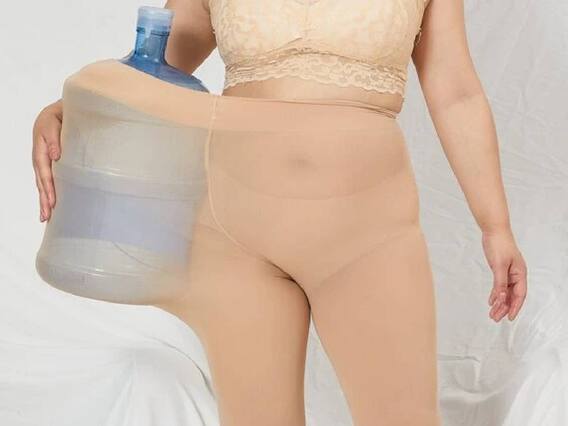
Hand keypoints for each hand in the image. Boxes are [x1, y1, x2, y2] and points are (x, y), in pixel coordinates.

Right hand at [32, 99, 62, 221]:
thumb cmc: (55, 119)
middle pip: (42, 185)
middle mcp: (41, 161)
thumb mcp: (53, 126)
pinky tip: (52, 204)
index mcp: (41, 153)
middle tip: (46, 217)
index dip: (48, 189)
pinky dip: (49, 193)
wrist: (55, 114)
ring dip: (45, 201)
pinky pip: (49, 181)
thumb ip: (55, 140)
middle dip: (44, 201)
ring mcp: (45, 164)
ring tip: (46, 217)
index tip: (52, 203)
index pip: (45, 175)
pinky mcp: (51, 165)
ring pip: (44, 186)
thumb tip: (56, 156)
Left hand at [482, 228, 526, 321]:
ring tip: (492, 313)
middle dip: (505, 307)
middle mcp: (516, 275)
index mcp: (520, 273)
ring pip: (506, 292)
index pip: (520, 295)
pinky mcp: (501, 269)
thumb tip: (501, 298)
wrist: (494, 230)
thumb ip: (500, 282)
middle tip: (495, 318)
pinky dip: (496, 294)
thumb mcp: (499, 265)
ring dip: (499, 302)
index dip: (515, 307)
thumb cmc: (499, 244)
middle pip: (512, 295)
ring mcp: (509, 272)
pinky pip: (500, 285)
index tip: (509, 317)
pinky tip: (491, 301)